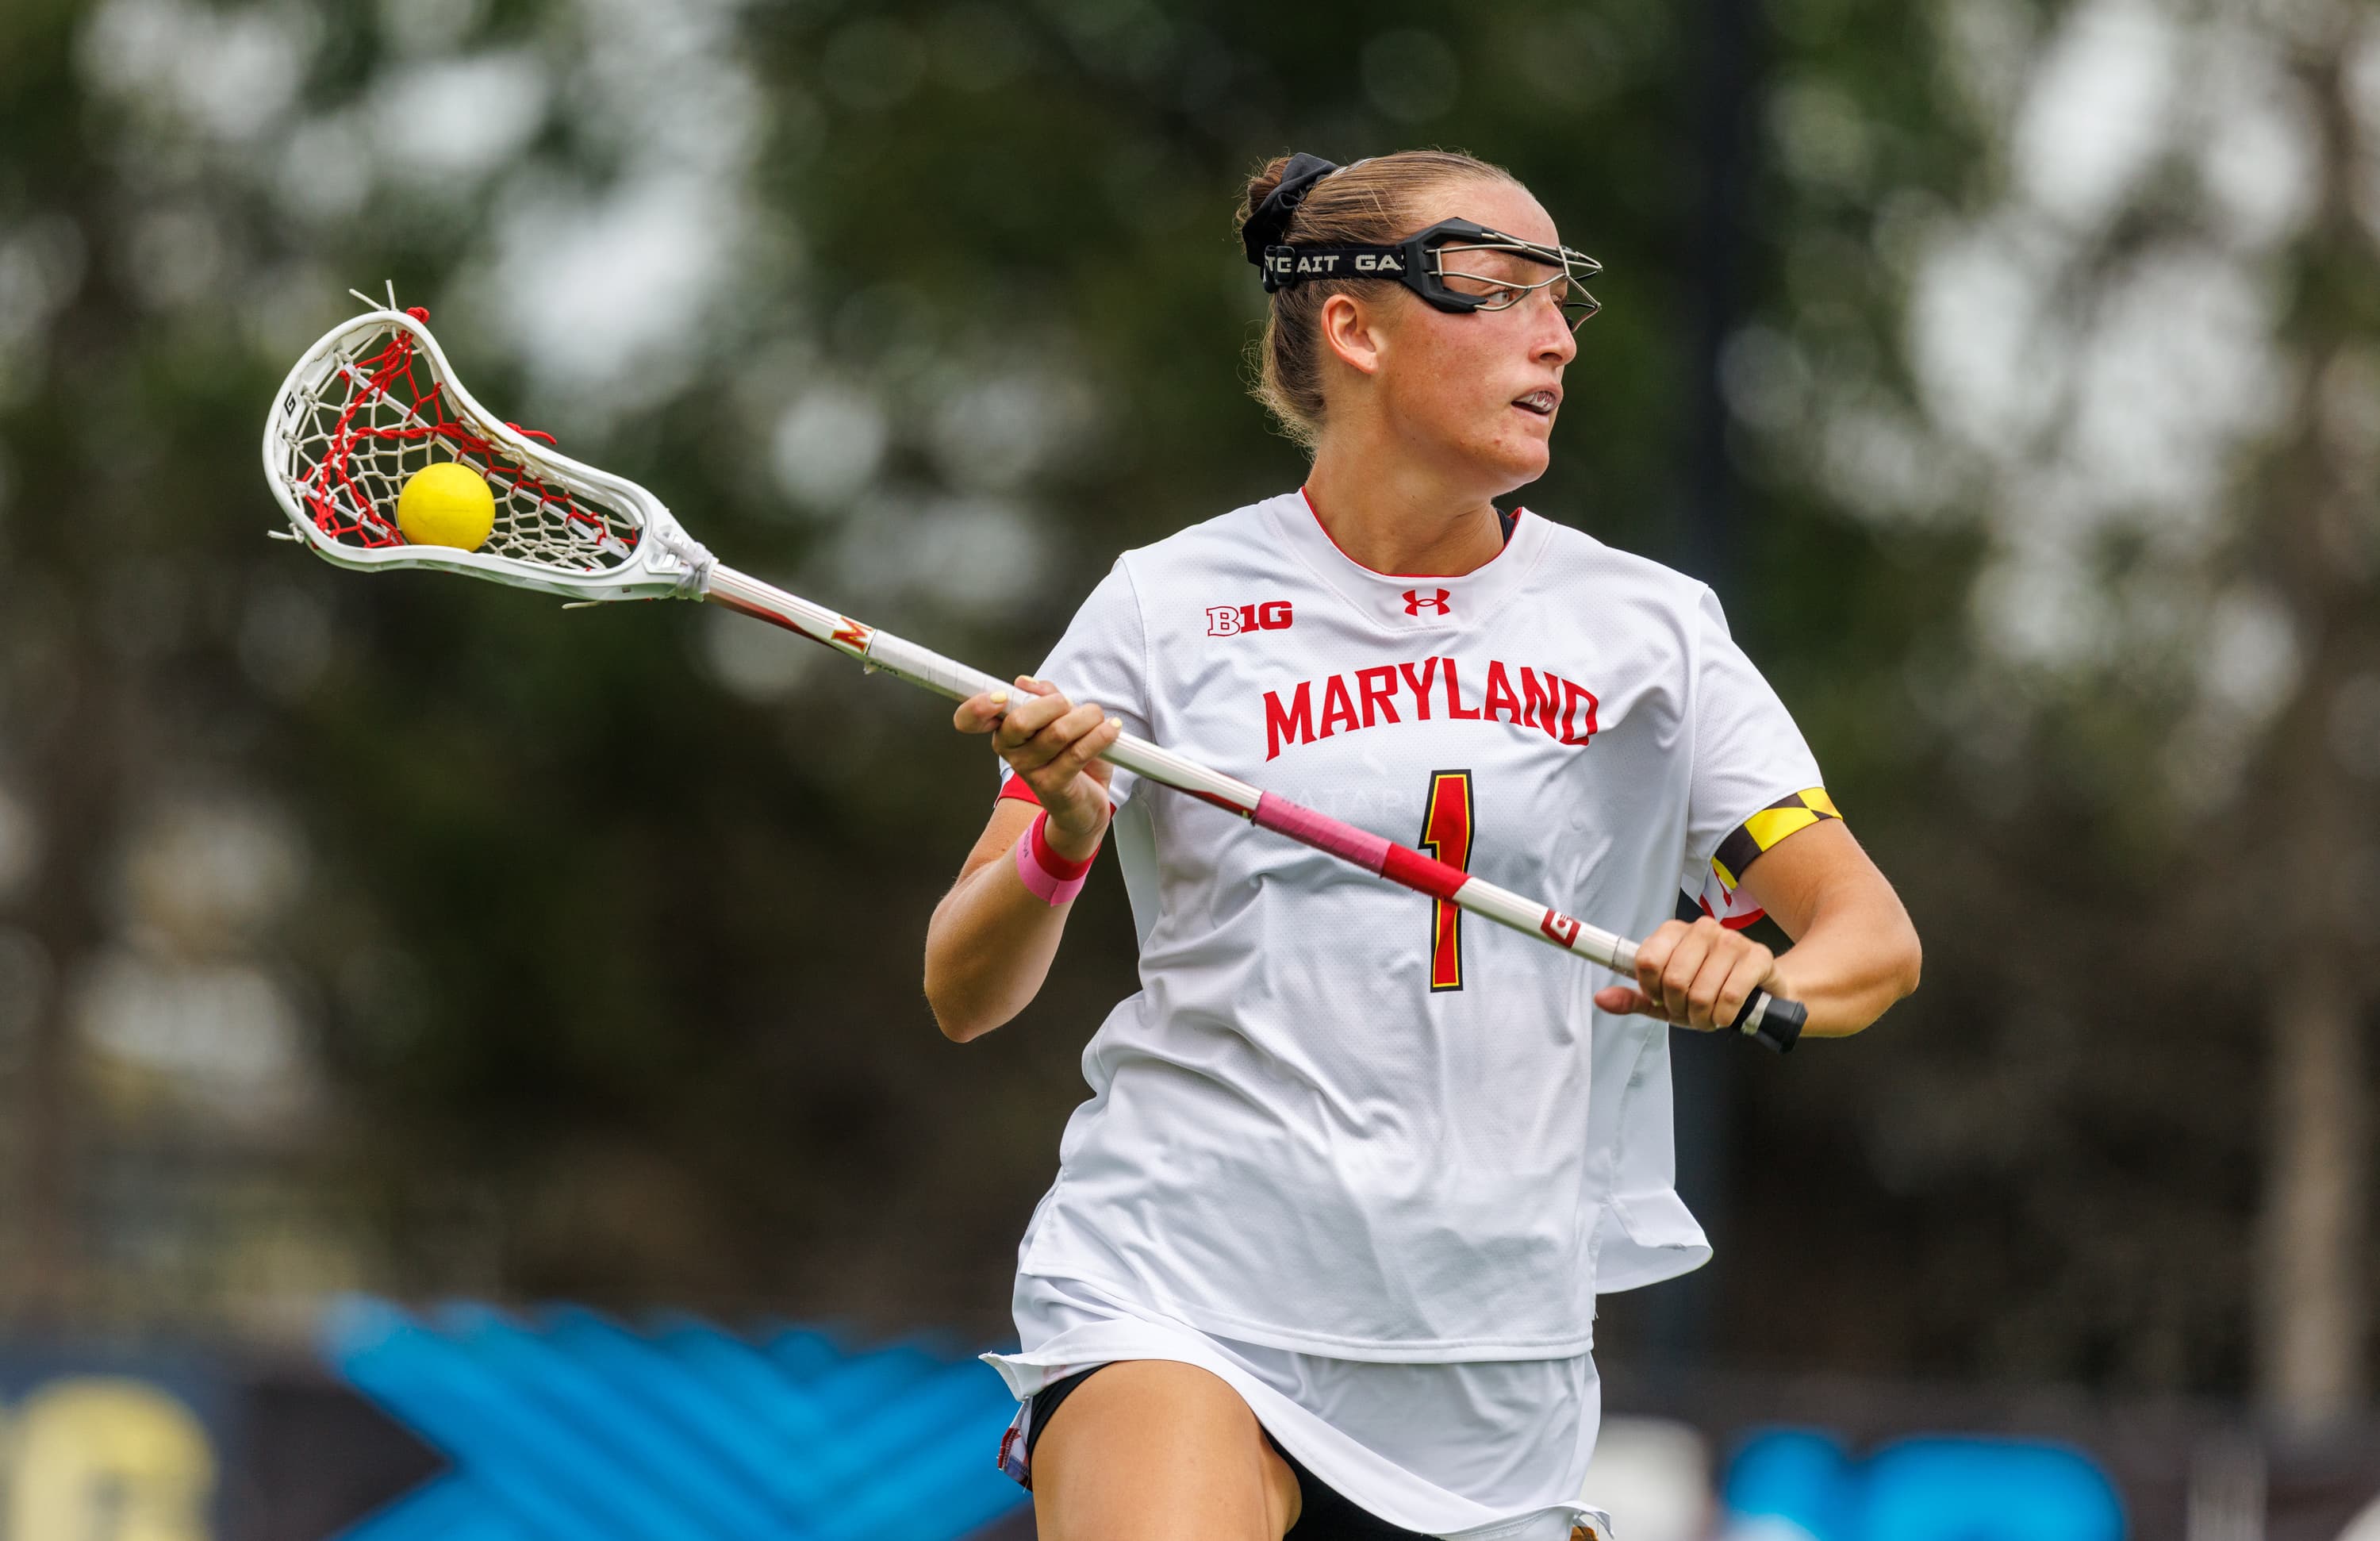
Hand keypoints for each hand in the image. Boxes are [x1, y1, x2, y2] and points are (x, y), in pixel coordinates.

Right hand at [952, 677, 1118, 859]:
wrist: (1086, 804)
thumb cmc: (1070, 758)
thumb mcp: (1060, 719)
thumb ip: (1045, 697)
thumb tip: (1025, 682)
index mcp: (1005, 730)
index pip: (971, 719)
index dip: (977, 706)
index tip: (999, 697)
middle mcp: (1010, 750)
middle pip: (1020, 720)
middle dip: (1055, 704)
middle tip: (1072, 705)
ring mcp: (1029, 771)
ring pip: (1057, 733)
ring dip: (1087, 718)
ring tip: (1099, 718)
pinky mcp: (1052, 786)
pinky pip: (1077, 753)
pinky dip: (1100, 735)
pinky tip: (1111, 729)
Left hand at [1593, 916, 1777, 1031]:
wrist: (1760, 990)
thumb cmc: (1709, 991)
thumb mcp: (1666, 999)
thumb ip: (1634, 998)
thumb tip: (1601, 998)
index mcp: (1673, 932)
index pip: (1646, 961)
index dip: (1651, 990)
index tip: (1661, 998)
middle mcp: (1701, 929)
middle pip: (1673, 980)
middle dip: (1678, 1008)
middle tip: (1688, 1012)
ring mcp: (1730, 940)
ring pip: (1700, 992)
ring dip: (1702, 1017)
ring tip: (1708, 1015)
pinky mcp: (1756, 956)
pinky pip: (1729, 996)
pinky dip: (1723, 1016)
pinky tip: (1725, 1015)